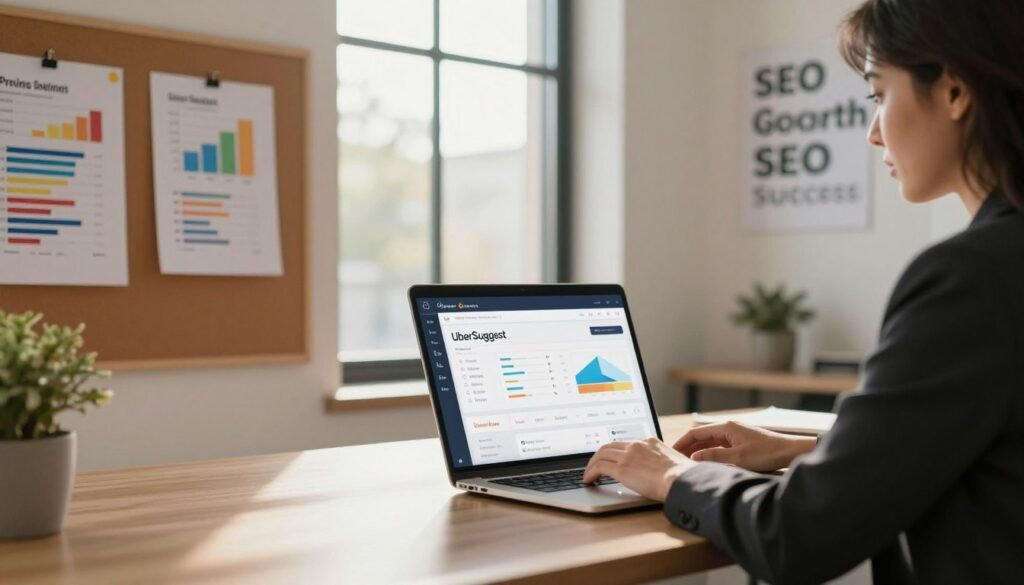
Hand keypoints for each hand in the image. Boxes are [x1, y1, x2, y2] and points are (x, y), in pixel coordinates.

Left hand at [582, 438, 697, 500]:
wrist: (681, 480)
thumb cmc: (683, 477)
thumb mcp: (673, 464)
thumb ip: (662, 464)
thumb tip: (662, 474)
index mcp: (650, 442)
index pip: (627, 443)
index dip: (616, 451)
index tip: (612, 457)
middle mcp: (637, 445)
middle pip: (610, 445)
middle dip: (600, 454)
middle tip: (595, 464)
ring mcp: (628, 455)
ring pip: (601, 454)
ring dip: (592, 464)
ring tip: (588, 473)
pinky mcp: (621, 468)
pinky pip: (599, 467)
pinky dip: (590, 472)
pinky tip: (589, 480)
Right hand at [673, 421, 815, 472]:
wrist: (789, 452)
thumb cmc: (767, 453)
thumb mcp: (738, 458)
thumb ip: (714, 457)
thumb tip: (693, 457)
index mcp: (726, 428)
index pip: (696, 433)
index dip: (682, 442)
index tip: (671, 451)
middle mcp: (729, 429)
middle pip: (702, 437)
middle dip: (688, 447)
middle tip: (676, 459)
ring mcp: (735, 435)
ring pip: (710, 442)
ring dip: (699, 451)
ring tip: (687, 463)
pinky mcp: (741, 443)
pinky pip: (719, 447)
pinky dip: (710, 454)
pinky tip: (706, 463)